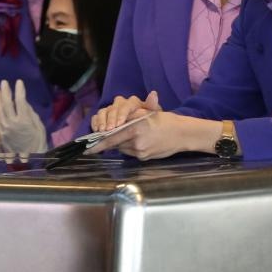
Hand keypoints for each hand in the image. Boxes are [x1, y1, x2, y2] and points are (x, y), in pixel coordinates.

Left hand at [0, 80, 46, 159]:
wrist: (30, 160)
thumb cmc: (38, 142)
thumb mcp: (39, 127)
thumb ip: (30, 114)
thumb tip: (23, 102)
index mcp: (24, 121)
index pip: (20, 101)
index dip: (19, 90)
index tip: (19, 82)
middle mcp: (12, 123)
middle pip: (7, 104)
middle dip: (6, 91)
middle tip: (4, 82)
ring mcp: (5, 129)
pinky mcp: (1, 134)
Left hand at [87, 112, 220, 159]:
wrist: (184, 134)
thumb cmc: (166, 121)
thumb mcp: (149, 113)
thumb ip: (131, 115)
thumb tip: (114, 122)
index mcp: (136, 127)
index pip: (112, 137)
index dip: (98, 143)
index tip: (87, 149)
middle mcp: (137, 141)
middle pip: (116, 143)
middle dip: (112, 140)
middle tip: (109, 138)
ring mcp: (140, 151)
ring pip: (123, 148)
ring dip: (123, 143)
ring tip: (135, 136)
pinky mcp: (144, 158)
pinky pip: (131, 153)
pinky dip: (131, 147)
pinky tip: (141, 142)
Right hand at [91, 91, 161, 132]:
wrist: (144, 130)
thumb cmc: (148, 122)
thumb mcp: (153, 115)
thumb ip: (152, 105)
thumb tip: (153, 94)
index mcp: (132, 103)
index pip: (126, 105)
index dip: (121, 114)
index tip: (119, 124)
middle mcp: (120, 104)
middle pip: (113, 108)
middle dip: (110, 119)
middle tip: (109, 129)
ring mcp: (110, 110)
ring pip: (103, 111)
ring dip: (101, 121)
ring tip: (102, 131)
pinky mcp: (102, 117)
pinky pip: (96, 117)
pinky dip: (95, 123)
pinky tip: (96, 130)